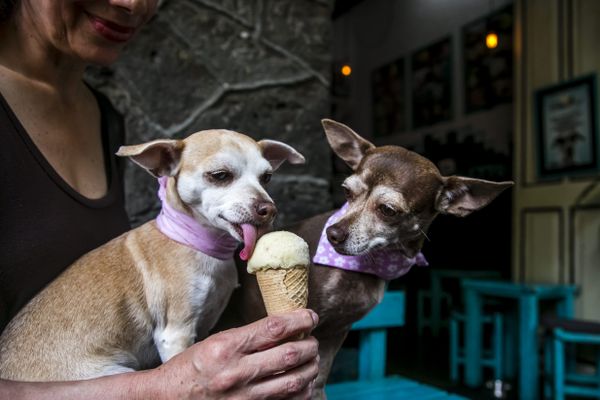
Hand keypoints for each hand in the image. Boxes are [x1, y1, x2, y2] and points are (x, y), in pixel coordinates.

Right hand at [148, 309, 319, 399]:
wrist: (168, 399)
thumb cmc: (192, 367)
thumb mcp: (215, 342)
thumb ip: (247, 336)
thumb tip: (282, 328)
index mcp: (227, 348)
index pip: (274, 328)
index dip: (299, 320)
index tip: (310, 317)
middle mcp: (237, 372)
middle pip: (290, 355)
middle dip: (309, 345)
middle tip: (312, 340)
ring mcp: (244, 397)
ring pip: (293, 381)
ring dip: (310, 369)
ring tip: (312, 360)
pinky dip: (301, 392)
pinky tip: (303, 383)